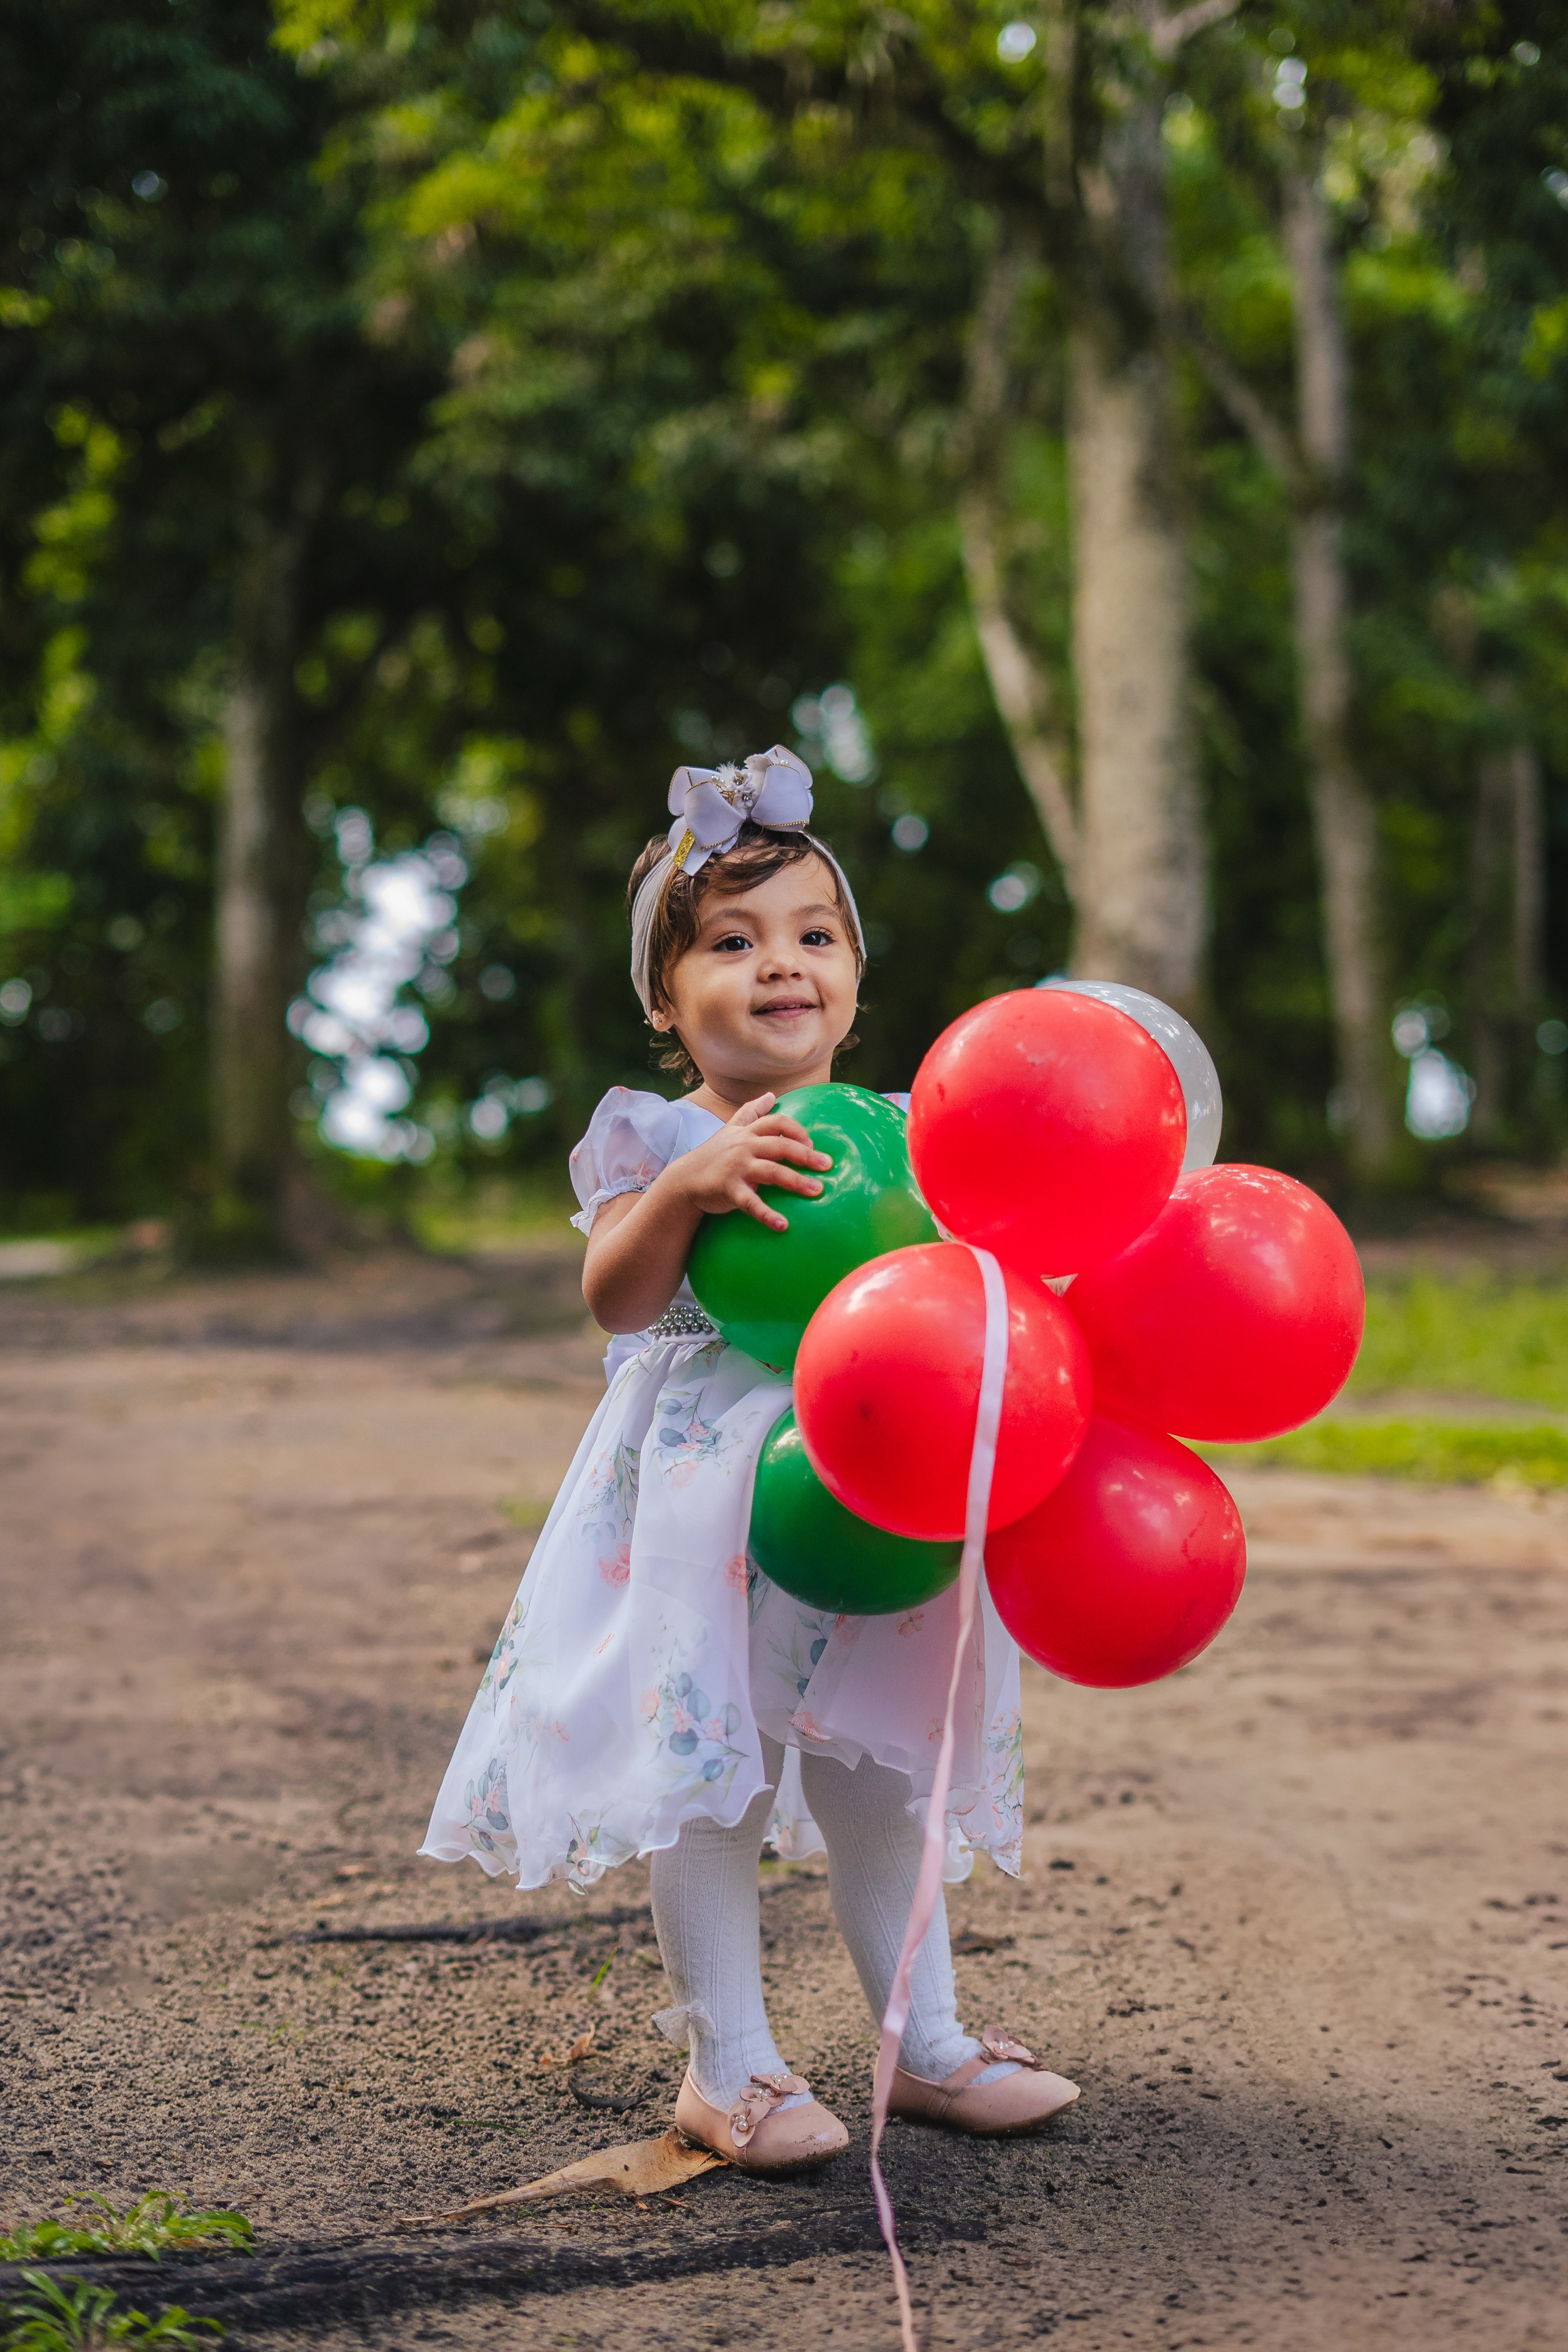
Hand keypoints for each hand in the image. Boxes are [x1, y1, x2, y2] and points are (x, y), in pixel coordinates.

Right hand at [670, 1092, 832, 1231]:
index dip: (797, 1130)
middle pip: (780, 1146)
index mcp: (747, 1132)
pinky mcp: (729, 1190)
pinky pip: (751, 1203)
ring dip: (796, 1182)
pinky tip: (783, 1225)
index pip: (776, 1122)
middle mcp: (744, 1146)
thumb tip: (771, 1094)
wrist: (684, 1180)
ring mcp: (736, 1168)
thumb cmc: (714, 1154)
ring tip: (817, 1191)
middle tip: (827, 1165)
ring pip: (772, 1172)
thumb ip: (752, 1111)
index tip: (812, 1143)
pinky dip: (767, 1215)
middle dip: (806, 1154)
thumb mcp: (731, 1129)